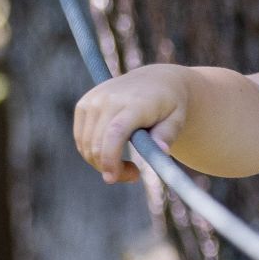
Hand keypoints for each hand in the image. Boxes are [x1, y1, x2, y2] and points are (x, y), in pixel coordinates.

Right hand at [74, 67, 187, 182]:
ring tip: (128, 167)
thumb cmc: (170, 106)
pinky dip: (92, 153)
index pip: (115, 133)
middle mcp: (109, 99)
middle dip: (110, 168)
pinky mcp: (83, 105)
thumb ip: (167, 135)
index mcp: (134, 103)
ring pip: (86, 144)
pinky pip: (81, 139)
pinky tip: (112, 154)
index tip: (112, 178)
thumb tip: (162, 151)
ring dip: (101, 163)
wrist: (155, 81)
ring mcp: (93, 101)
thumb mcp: (177, 119)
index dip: (110, 158)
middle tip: (134, 176)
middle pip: (97, 143)